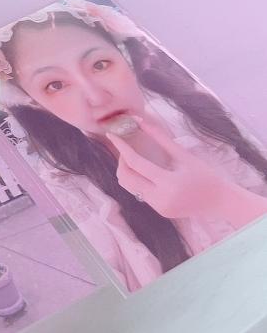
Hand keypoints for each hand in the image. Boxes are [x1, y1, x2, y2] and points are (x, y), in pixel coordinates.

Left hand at [107, 118, 266, 225]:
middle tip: (125, 149)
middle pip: (126, 178)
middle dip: (121, 161)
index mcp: (167, 183)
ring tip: (135, 160)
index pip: (135, 163)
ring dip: (128, 172)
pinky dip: (140, 181)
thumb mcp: (183, 155)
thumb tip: (141, 121)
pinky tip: (149, 174)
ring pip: (130, 187)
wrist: (220, 201)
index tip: (112, 136)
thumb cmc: (205, 175)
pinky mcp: (159, 211)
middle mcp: (160, 198)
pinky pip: (141, 194)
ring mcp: (158, 207)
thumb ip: (160, 138)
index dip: (121, 148)